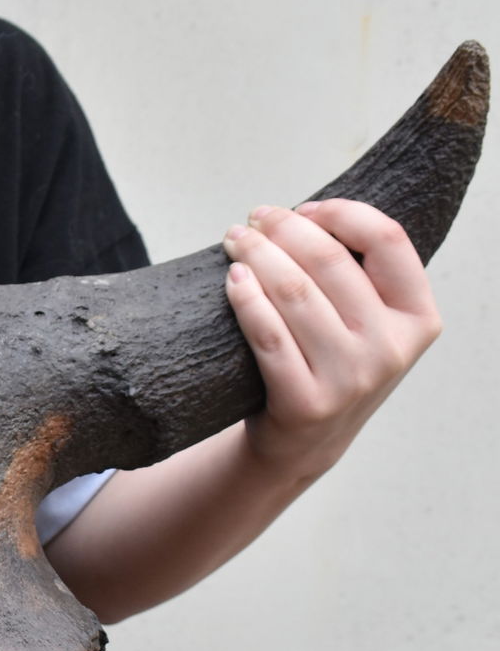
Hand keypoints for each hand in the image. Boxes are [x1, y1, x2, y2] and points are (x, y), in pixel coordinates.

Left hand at [222, 199, 440, 482]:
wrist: (305, 441)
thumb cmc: (331, 364)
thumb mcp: (368, 324)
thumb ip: (358, 276)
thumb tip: (301, 215)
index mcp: (417, 318)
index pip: (389, 241)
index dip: (342, 213)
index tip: (304, 208)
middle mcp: (390, 348)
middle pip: (331, 262)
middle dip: (285, 229)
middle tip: (255, 218)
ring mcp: (350, 378)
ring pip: (294, 293)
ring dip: (257, 256)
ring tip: (236, 240)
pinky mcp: (306, 401)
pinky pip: (267, 335)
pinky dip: (245, 299)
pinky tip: (232, 279)